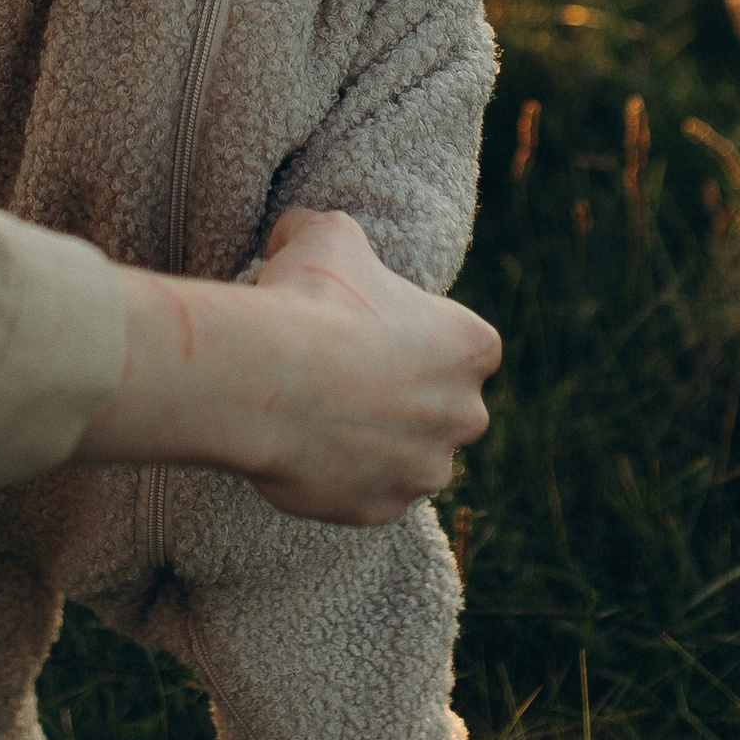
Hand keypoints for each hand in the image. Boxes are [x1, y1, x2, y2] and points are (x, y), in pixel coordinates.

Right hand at [245, 211, 498, 521]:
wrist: (268, 379)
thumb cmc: (310, 301)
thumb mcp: (325, 235)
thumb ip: (325, 230)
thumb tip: (296, 229)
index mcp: (471, 347)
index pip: (464, 346)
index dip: (418, 339)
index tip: (375, 333)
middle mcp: (464, 415)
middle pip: (444, 408)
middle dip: (405, 398)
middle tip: (345, 377)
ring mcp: (423, 470)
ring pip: (408, 458)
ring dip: (376, 442)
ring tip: (320, 417)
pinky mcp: (381, 510)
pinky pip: (367, 494)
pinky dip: (342, 478)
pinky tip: (305, 448)